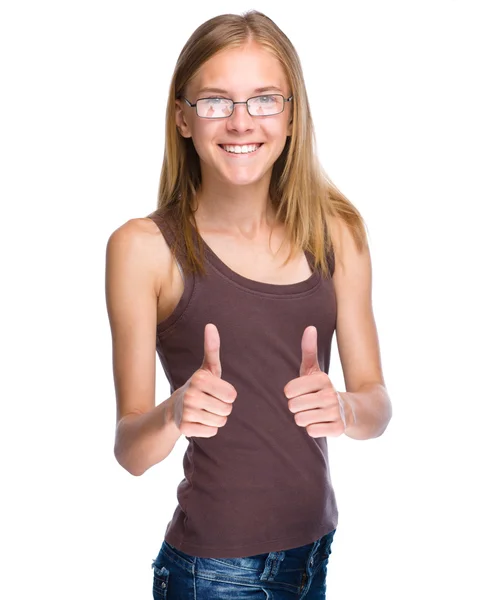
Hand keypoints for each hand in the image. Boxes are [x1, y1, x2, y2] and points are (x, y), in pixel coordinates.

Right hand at [172, 323, 236, 437]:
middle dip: (222, 408)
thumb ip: (212, 348)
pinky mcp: (185, 428)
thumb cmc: (198, 386)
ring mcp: (187, 412)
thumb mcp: (207, 368)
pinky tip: (198, 421)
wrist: (174, 409)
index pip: (232, 395)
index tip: (215, 391)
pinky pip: (212, 432)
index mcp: (200, 378)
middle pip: (227, 409)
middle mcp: (191, 394)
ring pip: (220, 422)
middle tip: (209, 402)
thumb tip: (211, 325)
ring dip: (215, 419)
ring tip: (203, 411)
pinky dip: (208, 429)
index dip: (227, 395)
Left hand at [283, 326, 352, 437]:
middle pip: (293, 406)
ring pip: (300, 420)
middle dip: (297, 407)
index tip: (301, 392)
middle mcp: (330, 395)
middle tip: (308, 405)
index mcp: (322, 379)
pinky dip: (313, 429)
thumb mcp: (316, 370)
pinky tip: (322, 423)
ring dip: (304, 418)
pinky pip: (311, 431)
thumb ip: (309, 350)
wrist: (353, 410)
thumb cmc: (324, 389)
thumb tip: (310, 327)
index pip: (289, 390)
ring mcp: (335, 412)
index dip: (291, 393)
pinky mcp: (338, 429)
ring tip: (314, 413)